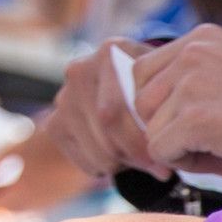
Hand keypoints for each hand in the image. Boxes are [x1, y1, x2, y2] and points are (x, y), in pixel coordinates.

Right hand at [40, 39, 158, 177]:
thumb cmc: (150, 84)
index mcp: (110, 53)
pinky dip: (107, 168)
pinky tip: (120, 156)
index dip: (142, 140)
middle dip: (137, 155)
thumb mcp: (162, 82)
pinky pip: (85, 161)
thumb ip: (165, 107)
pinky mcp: (55, 125)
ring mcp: (64, 99)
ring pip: (99, 151)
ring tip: (142, 159)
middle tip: (160, 169)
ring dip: (126, 163)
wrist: (121, 81)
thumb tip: (165, 163)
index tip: (166, 161)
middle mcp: (80, 71)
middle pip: (106, 129)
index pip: (117, 108)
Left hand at [128, 26, 221, 175]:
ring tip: (210, 148)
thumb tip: (152, 111)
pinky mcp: (192, 117)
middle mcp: (189, 55)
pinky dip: (182, 161)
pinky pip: (161, 149)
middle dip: (163, 125)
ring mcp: (188, 85)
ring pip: (150, 128)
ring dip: (175, 145)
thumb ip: (193, 77)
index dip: (158, 103)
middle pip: (141, 100)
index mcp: (198, 39)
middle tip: (197, 139)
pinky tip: (212, 157)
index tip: (183, 118)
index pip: (144, 71)